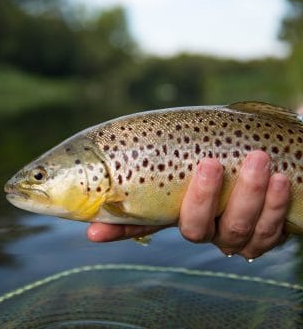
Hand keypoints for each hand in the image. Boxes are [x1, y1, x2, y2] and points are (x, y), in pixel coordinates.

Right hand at [87, 151, 289, 259]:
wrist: (271, 154)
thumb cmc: (228, 150)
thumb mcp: (199, 148)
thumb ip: (172, 148)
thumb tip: (129, 137)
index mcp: (178, 208)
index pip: (140, 224)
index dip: (116, 230)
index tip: (93, 230)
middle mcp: (202, 226)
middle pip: (195, 229)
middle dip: (203, 199)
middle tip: (210, 163)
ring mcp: (233, 234)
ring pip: (236, 230)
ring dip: (248, 196)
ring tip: (260, 159)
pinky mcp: (265, 235)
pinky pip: (269, 232)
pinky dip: (274, 206)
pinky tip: (280, 179)